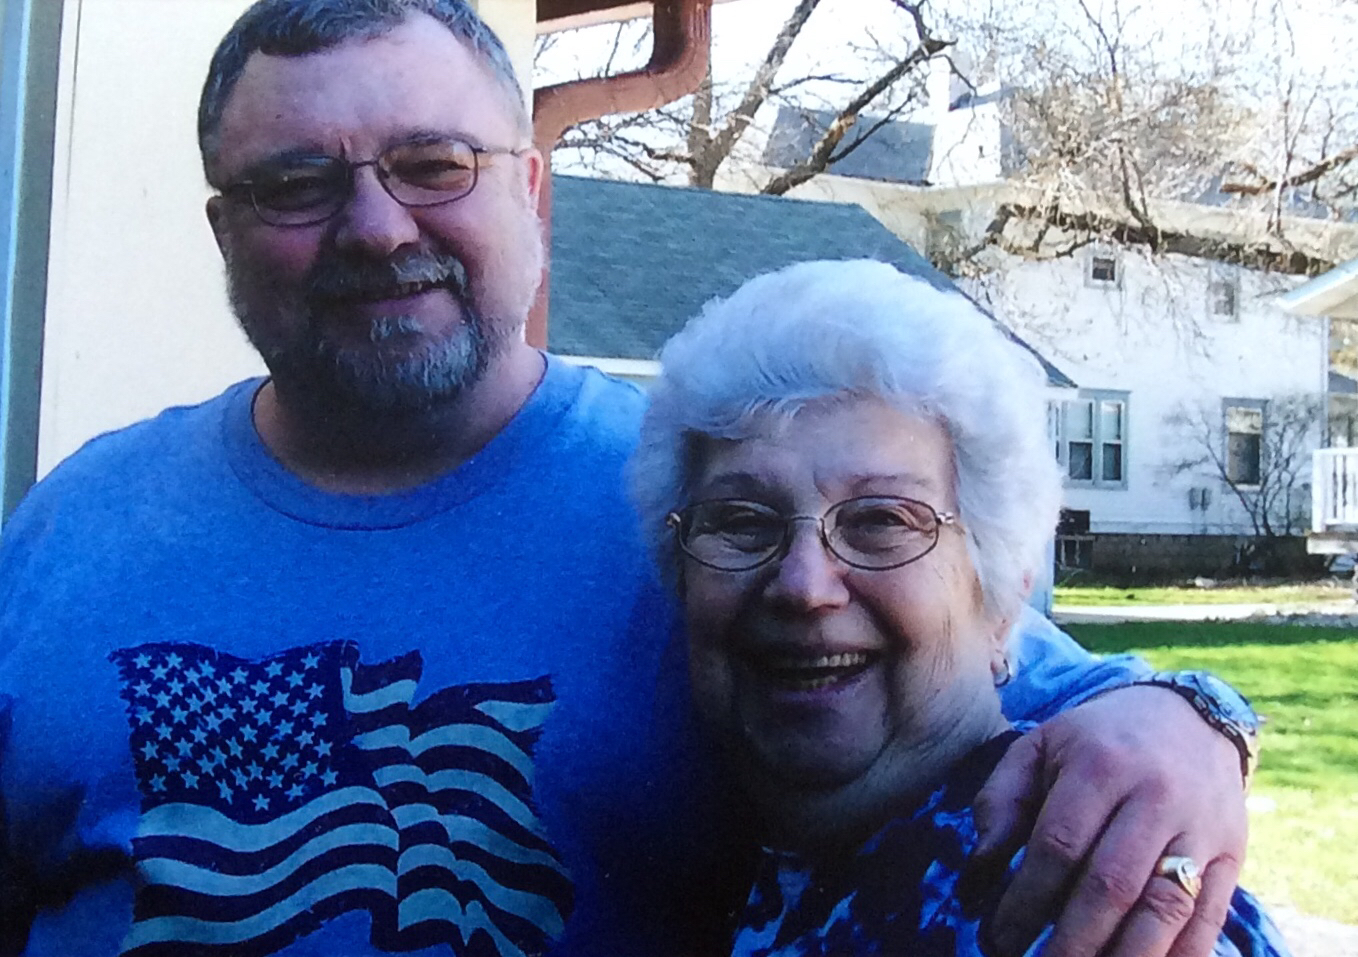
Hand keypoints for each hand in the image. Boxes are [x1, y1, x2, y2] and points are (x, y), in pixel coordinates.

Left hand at [970, 686, 1246, 956]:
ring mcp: (1199, 830)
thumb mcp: (1040, 746)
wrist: (1187, 716)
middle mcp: (1155, 797)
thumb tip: (978, 873)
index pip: (1058, 846)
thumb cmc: (1097, 741)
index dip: (1025, 900)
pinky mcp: (1230, 856)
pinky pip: (1209, 919)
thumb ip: (1001, 802)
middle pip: (1111, 885)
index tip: (997, 937)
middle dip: (1069, 941)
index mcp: (1100, 765)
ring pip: (1164, 910)